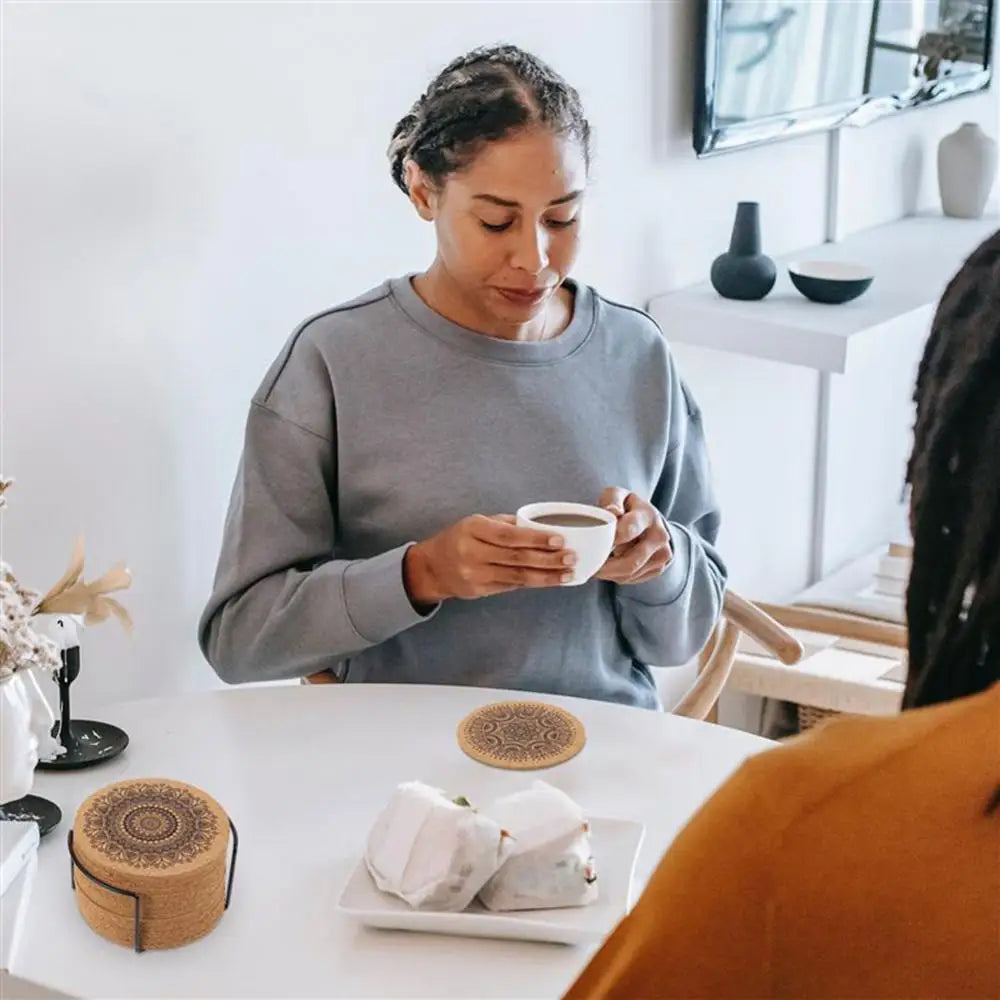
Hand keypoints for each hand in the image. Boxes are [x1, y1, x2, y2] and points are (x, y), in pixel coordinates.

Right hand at [403, 514, 576, 605]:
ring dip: (547, 576)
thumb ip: (506, 524)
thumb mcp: (477, 523)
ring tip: (568, 573)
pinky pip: (512, 586)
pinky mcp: (480, 590)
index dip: (536, 538)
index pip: (509, 535)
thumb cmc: (460, 539)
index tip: (559, 539)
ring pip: (518, 576)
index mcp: (473, 529)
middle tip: (571, 558)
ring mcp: (475, 575)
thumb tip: (541, 526)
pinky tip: (550, 580)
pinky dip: (534, 583)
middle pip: (517, 558)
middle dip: (548, 559)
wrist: (432, 567)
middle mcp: (472, 552)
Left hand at [594, 488, 671, 584]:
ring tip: (595, 565)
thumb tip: (612, 511)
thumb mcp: (617, 496)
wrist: (650, 519)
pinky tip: (609, 567)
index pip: (628, 530)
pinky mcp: (659, 567)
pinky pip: (632, 579)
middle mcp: (659, 536)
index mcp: (648, 515)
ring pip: (629, 573)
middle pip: (631, 561)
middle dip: (605, 567)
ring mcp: (662, 554)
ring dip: (608, 573)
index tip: (592, 544)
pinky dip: (616, 576)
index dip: (609, 540)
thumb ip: (612, 501)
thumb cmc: (626, 507)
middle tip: (587, 566)